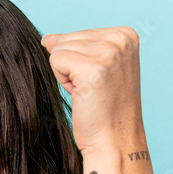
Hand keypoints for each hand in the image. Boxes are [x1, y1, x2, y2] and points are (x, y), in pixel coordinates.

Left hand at [40, 26, 144, 151]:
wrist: (114, 139)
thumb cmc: (104, 108)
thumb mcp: (94, 68)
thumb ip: (74, 47)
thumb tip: (47, 38)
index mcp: (126, 34)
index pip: (77, 34)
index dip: (79, 61)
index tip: (97, 79)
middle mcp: (121, 38)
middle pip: (65, 39)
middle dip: (70, 66)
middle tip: (91, 88)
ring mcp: (109, 51)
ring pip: (58, 50)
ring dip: (66, 75)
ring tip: (88, 92)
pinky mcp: (92, 67)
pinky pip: (55, 61)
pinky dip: (62, 81)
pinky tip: (82, 94)